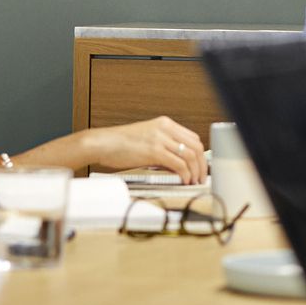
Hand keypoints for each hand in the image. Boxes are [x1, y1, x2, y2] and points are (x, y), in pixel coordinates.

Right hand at [87, 116, 209, 183]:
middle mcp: (165, 128)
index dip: (201, 155)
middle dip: (202, 165)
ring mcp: (160, 139)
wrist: (103, 143)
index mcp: (165, 123)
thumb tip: (178, 164)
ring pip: (190, 156)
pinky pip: (178, 164)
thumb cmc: (120, 143)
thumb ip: (164, 147)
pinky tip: (183, 180)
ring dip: (195, 172)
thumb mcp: (147, 138)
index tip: (200, 166)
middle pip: (196, 146)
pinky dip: (185, 174)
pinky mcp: (154, 151)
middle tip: (201, 177)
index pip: (193, 138)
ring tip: (192, 181)